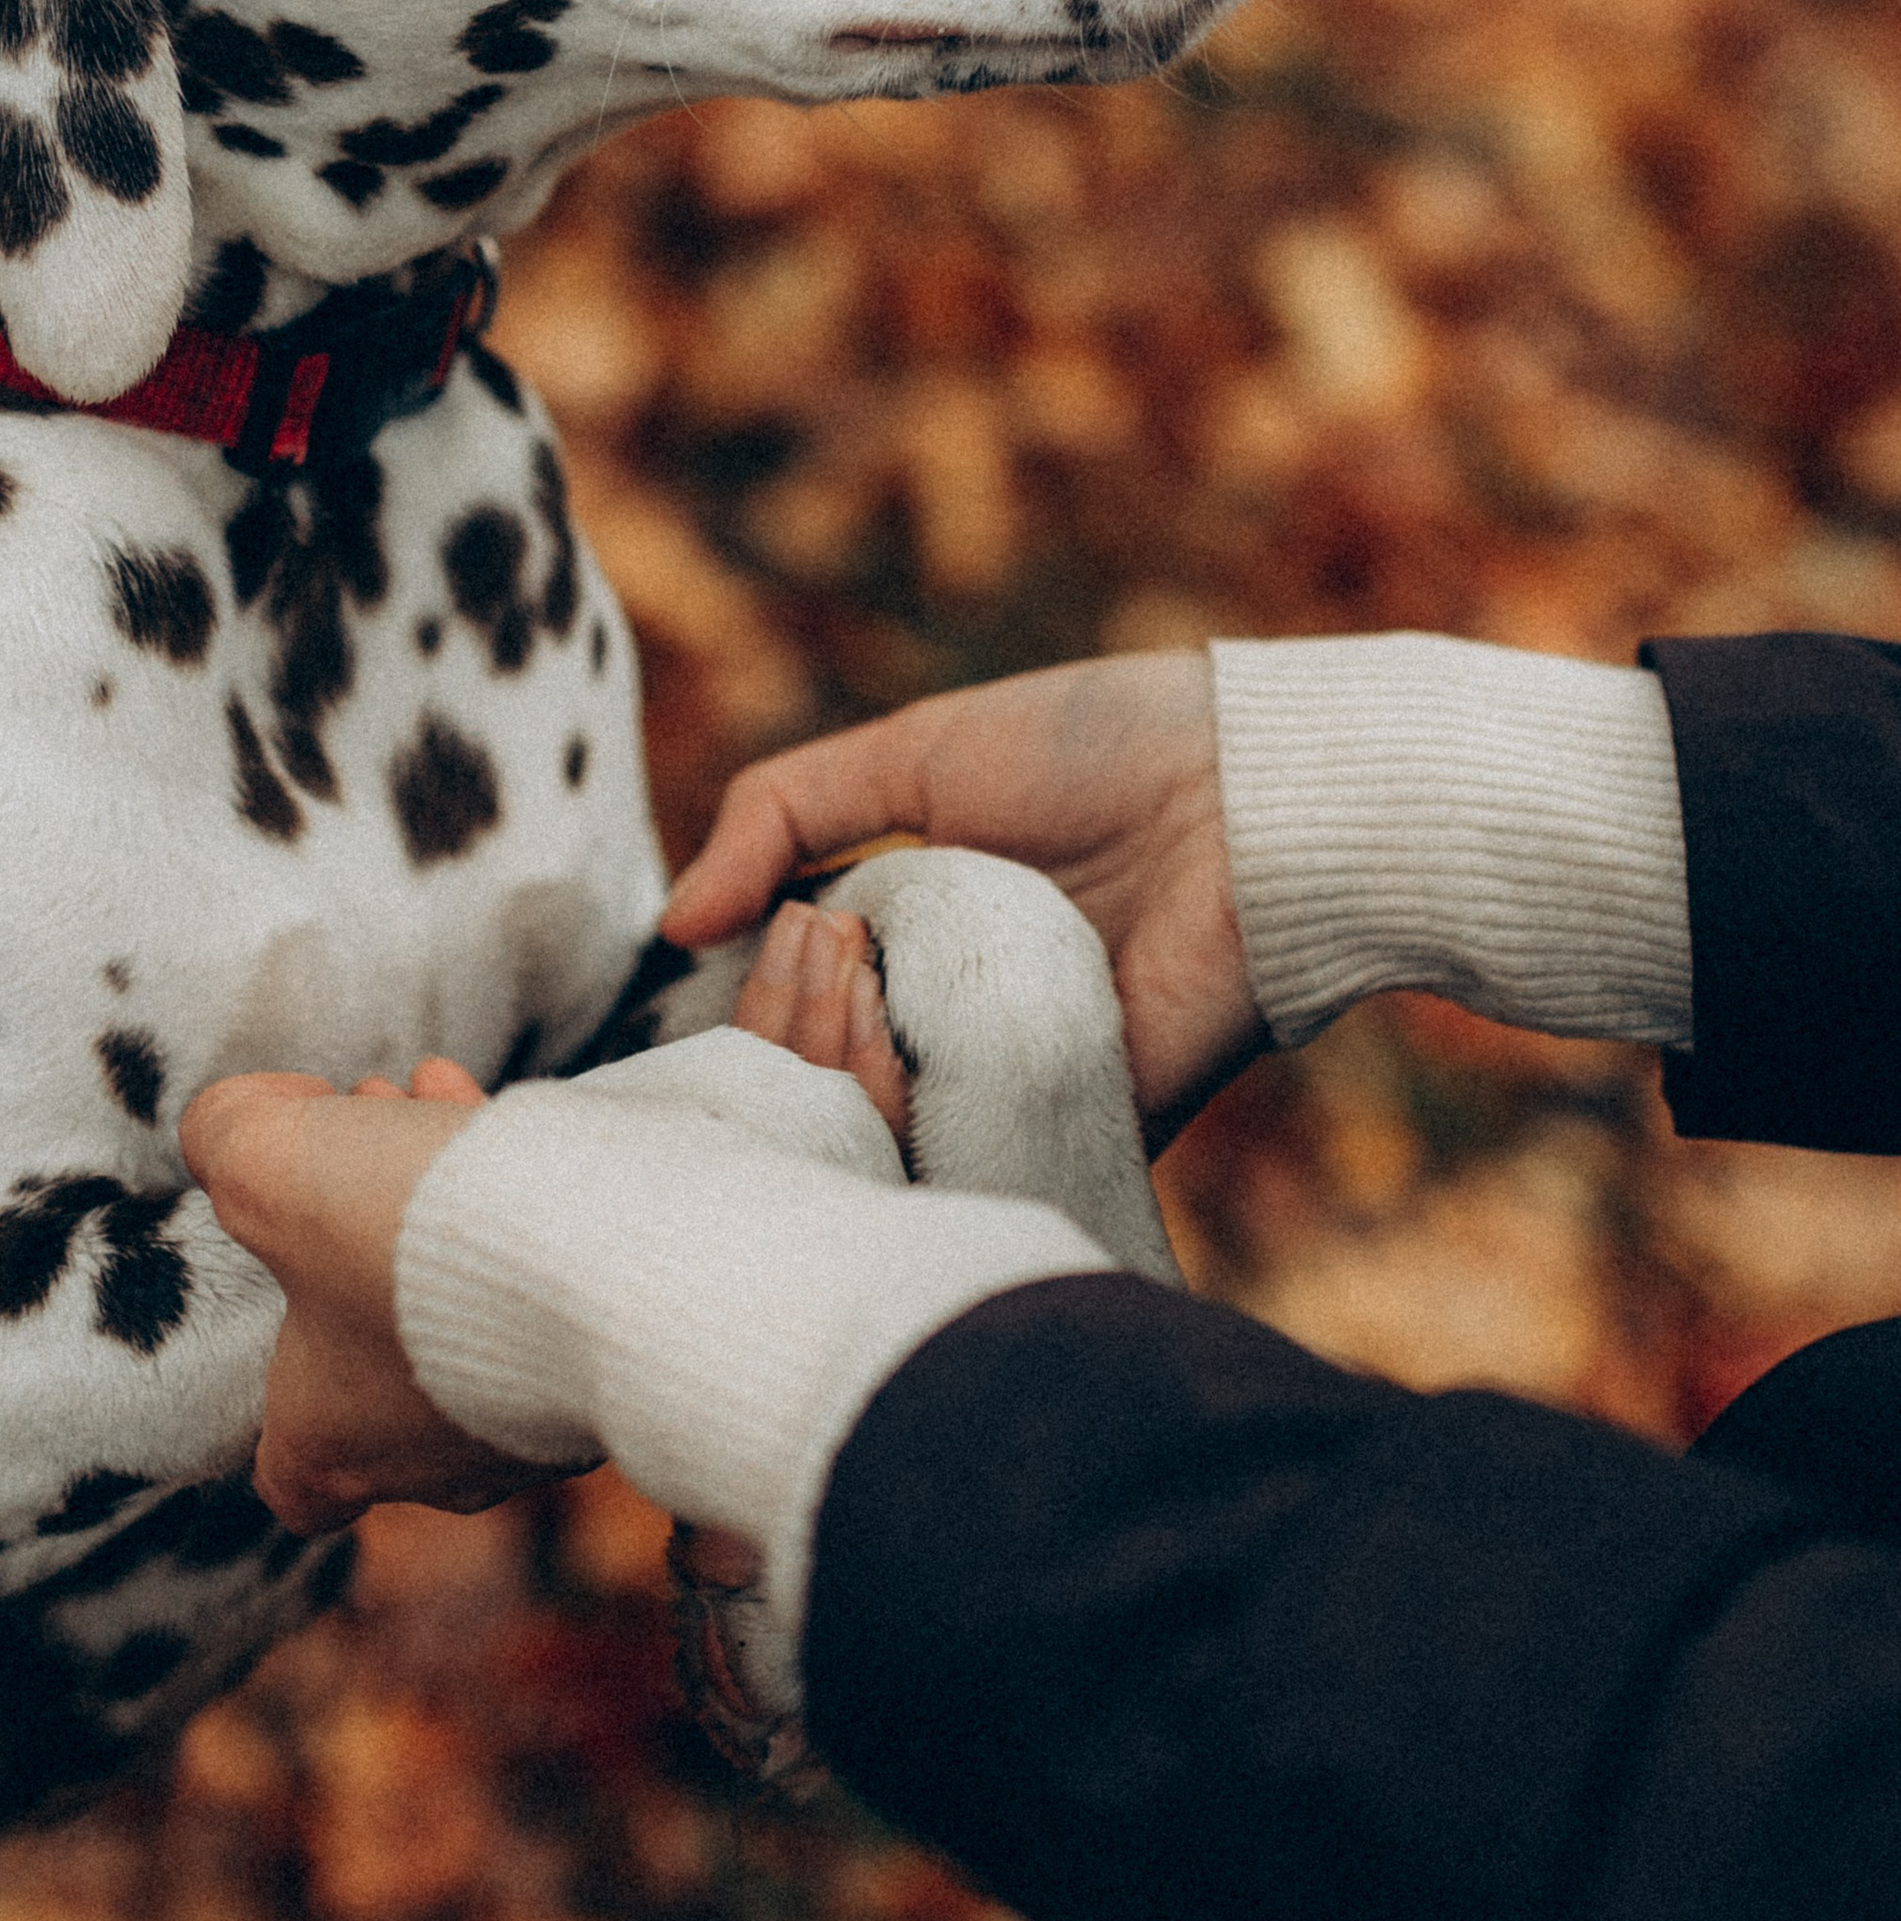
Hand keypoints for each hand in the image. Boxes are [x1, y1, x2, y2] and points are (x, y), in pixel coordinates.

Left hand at [182, 1060, 560, 1532]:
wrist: (597, 1254)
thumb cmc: (409, 1237)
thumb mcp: (265, 1158)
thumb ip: (224, 1134)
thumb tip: (247, 1125)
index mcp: (333, 1447)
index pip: (293, 1481)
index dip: (280, 1396)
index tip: (292, 1297)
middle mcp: (433, 1464)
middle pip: (377, 1361)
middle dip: (363, 1234)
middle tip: (368, 1136)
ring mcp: (531, 1430)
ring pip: (465, 1310)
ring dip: (440, 1206)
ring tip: (432, 1096)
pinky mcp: (611, 1376)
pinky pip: (547, 1289)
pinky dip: (519, 1206)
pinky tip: (503, 1120)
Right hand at [668, 650, 1257, 1144]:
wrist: (1246, 792)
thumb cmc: (1092, 749)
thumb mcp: (910, 752)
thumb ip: (778, 817)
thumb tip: (673, 926)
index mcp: (912, 936)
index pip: (791, 1002)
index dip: (739, 995)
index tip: (709, 961)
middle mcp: (952, 1019)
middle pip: (818, 1082)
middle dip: (783, 1030)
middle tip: (815, 956)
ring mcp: (1013, 1079)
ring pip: (876, 1134)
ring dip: (838, 1069)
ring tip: (862, 986)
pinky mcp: (1081, 1129)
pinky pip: (971, 1170)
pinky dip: (912, 1129)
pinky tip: (891, 1061)